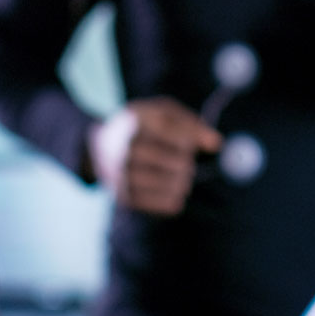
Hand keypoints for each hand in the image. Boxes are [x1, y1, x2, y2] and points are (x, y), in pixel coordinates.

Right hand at [86, 97, 222, 215]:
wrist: (98, 148)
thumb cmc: (141, 126)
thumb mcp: (162, 112)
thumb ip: (191, 123)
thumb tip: (216, 143)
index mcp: (138, 121)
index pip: (181, 136)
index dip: (193, 141)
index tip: (189, 143)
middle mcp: (127, 148)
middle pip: (180, 163)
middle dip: (187, 163)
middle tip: (182, 162)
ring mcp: (123, 174)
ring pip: (174, 185)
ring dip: (183, 181)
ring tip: (178, 176)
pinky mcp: (125, 196)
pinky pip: (165, 204)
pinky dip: (175, 198)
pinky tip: (171, 189)